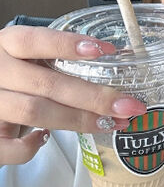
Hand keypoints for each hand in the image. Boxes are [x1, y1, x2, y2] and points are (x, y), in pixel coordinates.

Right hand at [0, 25, 146, 164]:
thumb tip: (114, 64)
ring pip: (35, 111)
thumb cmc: (8, 80)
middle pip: (47, 83)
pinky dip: (30, 146)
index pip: (35, 41)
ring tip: (109, 123)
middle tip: (128, 105)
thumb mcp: (25, 61)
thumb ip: (56, 62)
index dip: (69, 45)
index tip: (106, 51)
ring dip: (78, 120)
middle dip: (94, 96)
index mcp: (5, 47)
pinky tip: (46, 138)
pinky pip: (8, 146)